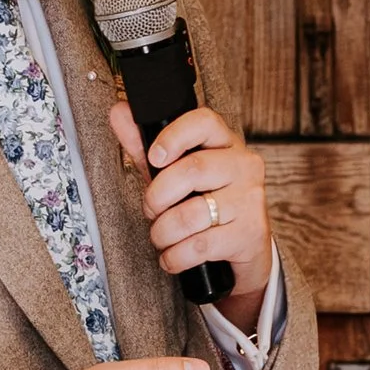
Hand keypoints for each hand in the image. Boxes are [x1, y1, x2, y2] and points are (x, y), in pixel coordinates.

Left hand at [108, 98, 273, 321]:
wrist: (245, 251)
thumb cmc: (207, 204)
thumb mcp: (175, 174)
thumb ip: (146, 146)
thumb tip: (119, 112)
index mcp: (225, 144)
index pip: (204, 123)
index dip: (175, 136)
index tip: (154, 157)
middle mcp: (243, 166)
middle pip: (193, 170)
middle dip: (157, 197)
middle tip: (150, 210)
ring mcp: (250, 200)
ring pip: (191, 215)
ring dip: (163, 233)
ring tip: (161, 238)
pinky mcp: (250, 234)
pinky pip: (199, 246)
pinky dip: (176, 256)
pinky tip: (173, 257)